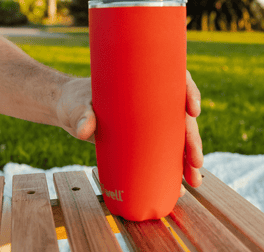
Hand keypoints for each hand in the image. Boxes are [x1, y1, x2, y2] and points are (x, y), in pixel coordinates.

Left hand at [55, 72, 203, 196]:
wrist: (69, 109)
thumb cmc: (75, 100)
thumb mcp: (78, 105)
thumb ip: (81, 115)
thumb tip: (85, 131)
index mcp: (142, 81)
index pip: (174, 80)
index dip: (189, 92)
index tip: (192, 110)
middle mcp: (150, 100)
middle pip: (180, 115)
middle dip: (192, 138)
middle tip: (195, 160)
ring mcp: (147, 120)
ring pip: (177, 136)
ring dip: (189, 157)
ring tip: (193, 180)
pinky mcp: (141, 138)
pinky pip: (163, 150)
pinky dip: (174, 166)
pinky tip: (181, 183)